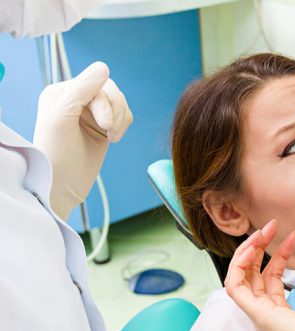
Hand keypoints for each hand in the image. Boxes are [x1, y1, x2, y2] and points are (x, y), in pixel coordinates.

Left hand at [33, 61, 132, 219]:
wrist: (63, 186)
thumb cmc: (56, 155)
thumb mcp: (62, 118)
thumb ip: (81, 90)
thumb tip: (104, 67)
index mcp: (60, 92)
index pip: (94, 82)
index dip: (105, 102)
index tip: (105, 125)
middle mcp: (75, 99)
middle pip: (110, 90)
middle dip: (115, 111)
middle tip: (110, 134)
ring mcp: (91, 113)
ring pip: (120, 102)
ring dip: (121, 120)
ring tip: (112, 137)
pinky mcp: (104, 126)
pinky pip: (125, 115)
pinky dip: (124, 125)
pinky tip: (113, 139)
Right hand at [225, 220, 294, 330]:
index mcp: (279, 312)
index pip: (269, 277)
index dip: (278, 254)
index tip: (294, 236)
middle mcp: (266, 313)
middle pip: (252, 275)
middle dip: (258, 247)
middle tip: (271, 225)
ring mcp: (260, 314)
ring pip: (239, 278)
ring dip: (246, 252)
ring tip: (261, 232)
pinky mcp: (258, 314)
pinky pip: (235, 288)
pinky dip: (238, 267)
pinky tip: (250, 249)